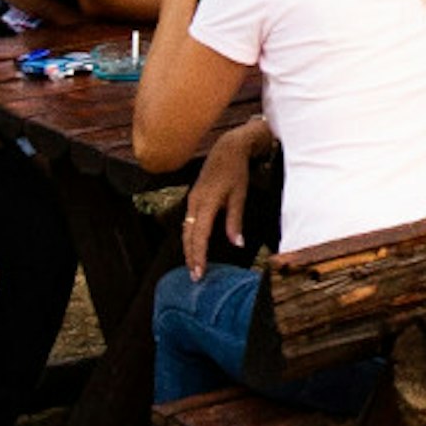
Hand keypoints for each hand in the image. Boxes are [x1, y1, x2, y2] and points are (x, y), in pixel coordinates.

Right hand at [182, 118, 268, 279]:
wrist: (227, 148)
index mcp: (206, 202)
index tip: (200, 273)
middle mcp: (195, 202)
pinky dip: (190, 237)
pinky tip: (195, 246)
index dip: (198, 256)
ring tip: (194, 266)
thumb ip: (235, 221)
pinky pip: (188, 222)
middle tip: (195, 277)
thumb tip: (237, 244)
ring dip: (188, 248)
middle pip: (188, 235)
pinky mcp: (194, 197)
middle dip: (190, 256)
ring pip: (186, 229)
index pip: (200, 235)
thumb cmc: (236, 171)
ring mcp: (192, 199)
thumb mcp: (239, 195)